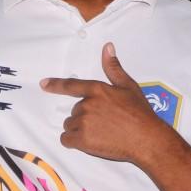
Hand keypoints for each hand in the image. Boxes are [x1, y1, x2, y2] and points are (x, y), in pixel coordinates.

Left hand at [40, 42, 170, 164]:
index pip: (71, 85)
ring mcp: (84, 122)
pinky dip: (74, 142)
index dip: (55, 85)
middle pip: (74, 111)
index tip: (44, 84)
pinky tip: (91, 143)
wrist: (146, 139)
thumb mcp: (128, 86)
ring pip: (70, 125)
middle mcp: (87, 104)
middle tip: (105, 123)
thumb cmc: (140, 113)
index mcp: (97, 90)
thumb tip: (107, 47)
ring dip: (80, 130)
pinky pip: (67, 139)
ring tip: (101, 133)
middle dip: (85, 117)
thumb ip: (113, 68)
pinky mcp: (82, 140)